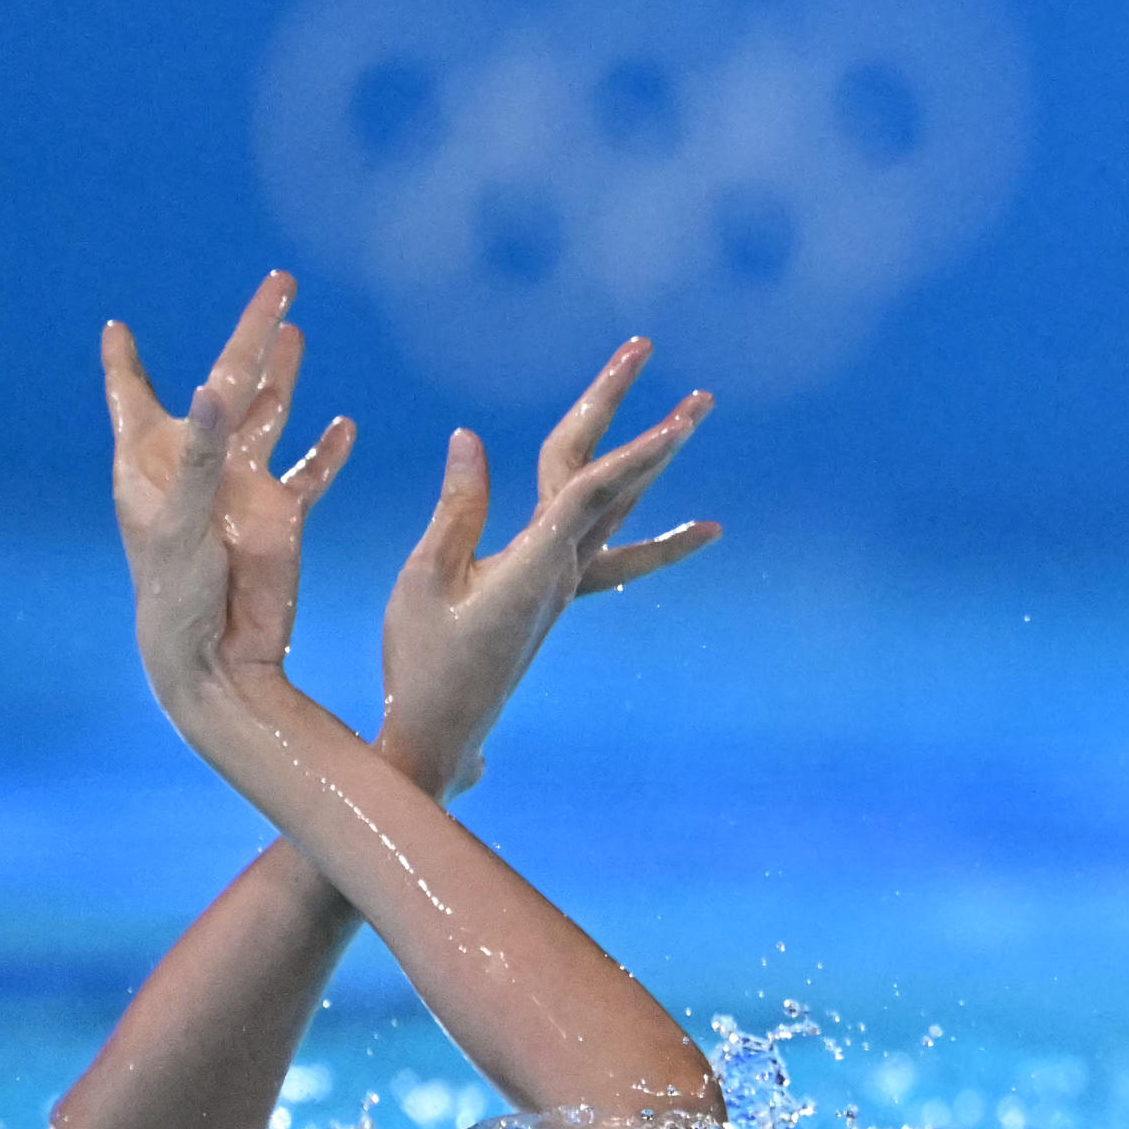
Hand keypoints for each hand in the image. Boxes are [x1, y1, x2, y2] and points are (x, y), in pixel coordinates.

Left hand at [103, 273, 353, 725]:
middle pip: (226, 380)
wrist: (216, 654)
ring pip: (269, 414)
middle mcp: (200, 464)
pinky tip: (344, 424)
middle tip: (279, 285)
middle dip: (250, 332)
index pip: (134, 394)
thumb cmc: (175, 591)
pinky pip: (310, 472)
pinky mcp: (282, 516)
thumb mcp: (179, 521)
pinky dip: (327, 450)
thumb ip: (200, 456)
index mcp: (154, 459)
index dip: (124, 361)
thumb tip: (218, 389)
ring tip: (297, 333)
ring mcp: (244, 488)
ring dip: (284, 375)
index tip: (115, 328)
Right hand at [380, 340, 715, 797]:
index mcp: (536, 562)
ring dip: (655, 469)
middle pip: (614, 486)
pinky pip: (614, 558)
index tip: (676, 422)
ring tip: (693, 428)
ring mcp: (566, 585)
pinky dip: (656, 542)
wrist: (443, 731)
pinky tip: (696, 532)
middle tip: (703, 397)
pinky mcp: (556, 598)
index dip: (632, 448)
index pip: (592, 489)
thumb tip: (469, 437)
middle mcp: (565, 570)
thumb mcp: (428, 576)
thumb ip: (457, 507)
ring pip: (621, 514)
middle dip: (654, 436)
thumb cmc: (425, 658)